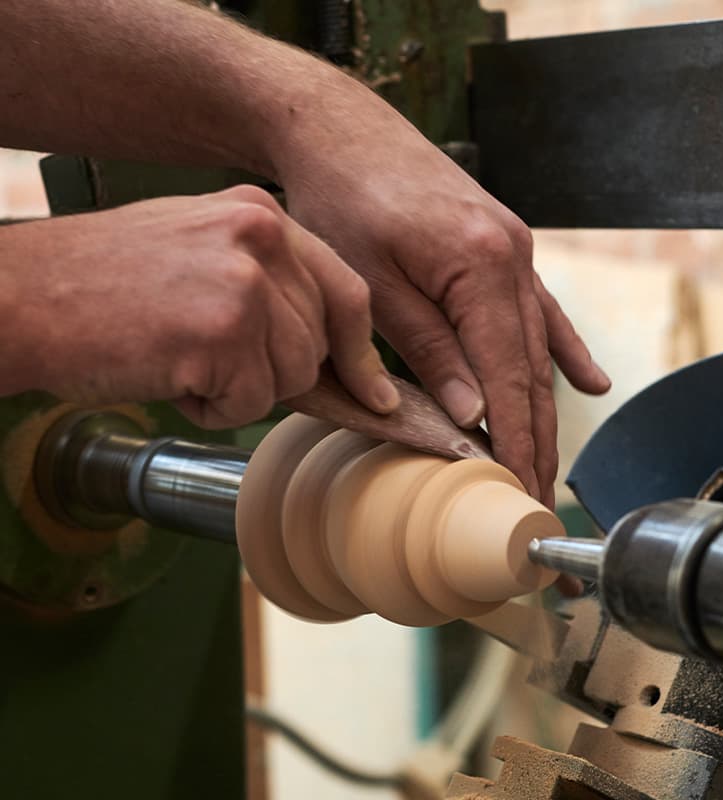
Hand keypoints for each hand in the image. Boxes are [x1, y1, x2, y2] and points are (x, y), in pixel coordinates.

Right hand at [0, 185, 396, 427]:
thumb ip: (270, 288)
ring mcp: (244, 282)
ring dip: (240, 390)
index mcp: (261, 216)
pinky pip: (251, 403)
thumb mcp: (202, 256)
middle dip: (274, 372)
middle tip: (211, 358)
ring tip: (183, 360)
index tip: (373, 391)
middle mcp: (261, 238)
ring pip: (291, 378)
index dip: (359, 350)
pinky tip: (170, 375)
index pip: (346, 291)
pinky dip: (212, 407)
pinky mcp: (221, 330)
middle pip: (319, 344)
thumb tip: (330, 354)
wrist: (21, 296)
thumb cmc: (105, 284)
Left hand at [280, 101, 609, 504]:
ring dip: (545, 410)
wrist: (342, 133)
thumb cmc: (344, 200)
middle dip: (536, 439)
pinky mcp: (503, 248)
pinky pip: (541, 311)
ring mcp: (514, 253)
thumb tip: (474, 413)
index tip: (521, 491)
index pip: (509, 378)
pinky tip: (589, 384)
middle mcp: (512, 260)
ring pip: (537, 348)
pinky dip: (563, 352)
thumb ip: (429, 349)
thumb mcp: (374, 284)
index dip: (516, 441)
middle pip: (531, 370)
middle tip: (537, 498)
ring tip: (551, 463)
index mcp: (482, 268)